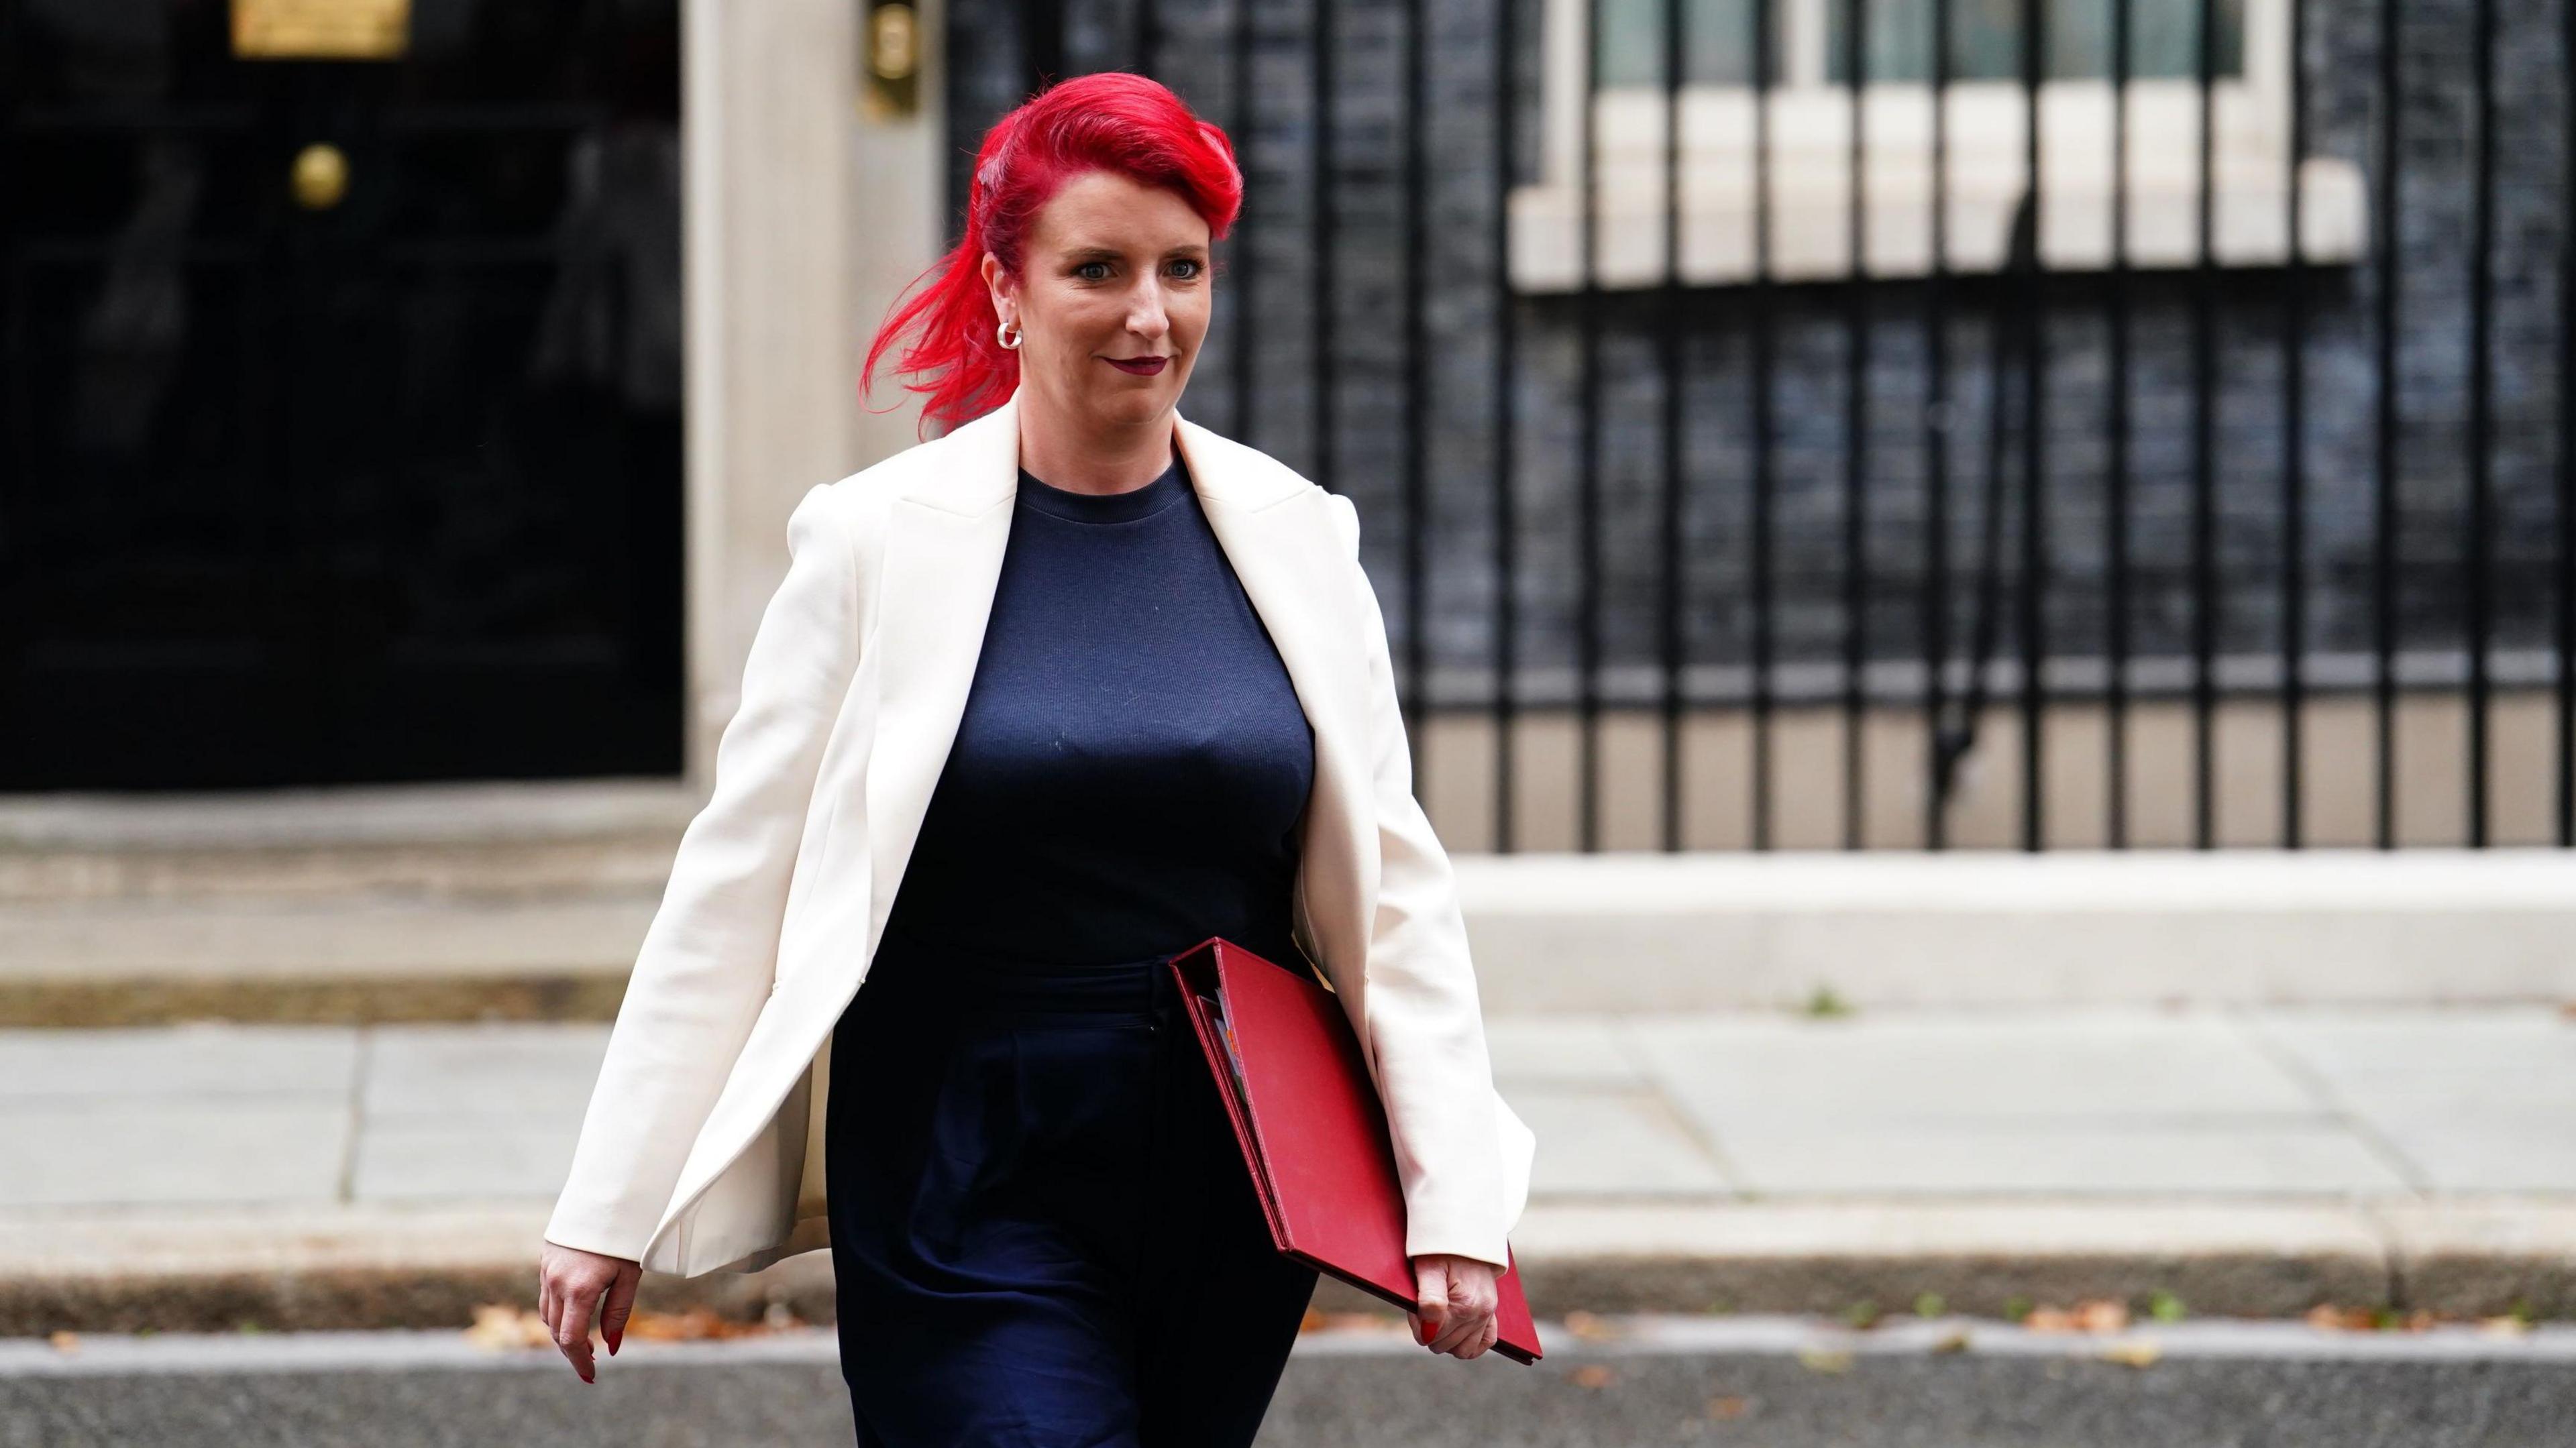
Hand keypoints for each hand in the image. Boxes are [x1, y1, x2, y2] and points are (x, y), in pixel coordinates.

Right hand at [537, 1241, 640, 1382]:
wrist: (605, 1198)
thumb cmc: (624, 1238)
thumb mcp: (629, 1277)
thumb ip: (619, 1312)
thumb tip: (611, 1348)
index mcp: (580, 1289)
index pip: (571, 1339)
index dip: (580, 1361)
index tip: (590, 1376)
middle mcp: (557, 1283)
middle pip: (557, 1331)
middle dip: (572, 1351)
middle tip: (590, 1362)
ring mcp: (547, 1272)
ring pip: (548, 1315)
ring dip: (562, 1332)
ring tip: (584, 1341)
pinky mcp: (545, 1262)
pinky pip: (546, 1297)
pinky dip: (557, 1313)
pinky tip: (573, 1314)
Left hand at [1406, 1253, 1499, 1358]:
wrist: (1464, 1233)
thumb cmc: (1440, 1250)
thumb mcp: (1428, 1269)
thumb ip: (1429, 1301)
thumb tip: (1429, 1333)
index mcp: (1463, 1304)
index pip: (1430, 1335)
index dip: (1417, 1321)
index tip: (1415, 1304)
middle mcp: (1479, 1312)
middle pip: (1443, 1344)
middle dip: (1429, 1328)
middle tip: (1424, 1305)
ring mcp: (1488, 1314)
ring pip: (1461, 1350)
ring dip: (1445, 1338)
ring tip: (1438, 1315)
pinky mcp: (1492, 1313)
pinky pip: (1485, 1343)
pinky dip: (1469, 1344)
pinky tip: (1456, 1332)